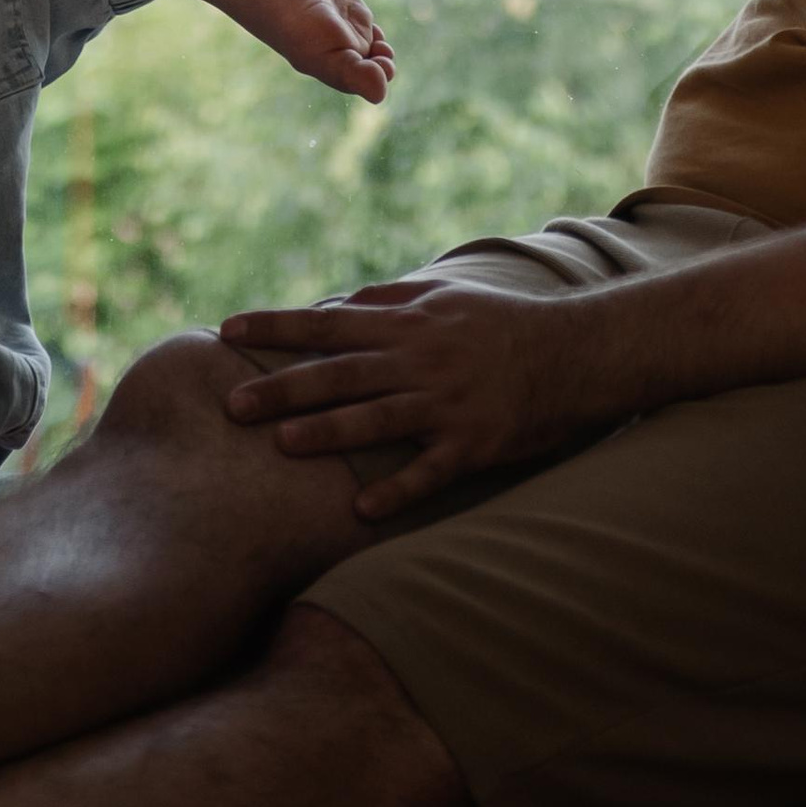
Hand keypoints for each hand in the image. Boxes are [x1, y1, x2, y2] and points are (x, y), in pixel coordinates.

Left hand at [219, 276, 623, 519]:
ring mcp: (448, 404)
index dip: (276, 326)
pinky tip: (362, 510)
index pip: (328, 321)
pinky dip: (397, 491)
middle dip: (283, 388)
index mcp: (409, 323)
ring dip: (327, 433)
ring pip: (377, 420)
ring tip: (281, 445)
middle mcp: (421, 360)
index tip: (227, 328)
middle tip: (232, 405)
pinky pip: (430, 472)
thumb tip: (336, 302)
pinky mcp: (475, 443)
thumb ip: (391, 298)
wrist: (577, 352)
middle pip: (340, 373)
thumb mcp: (447, 296)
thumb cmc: (504, 324)